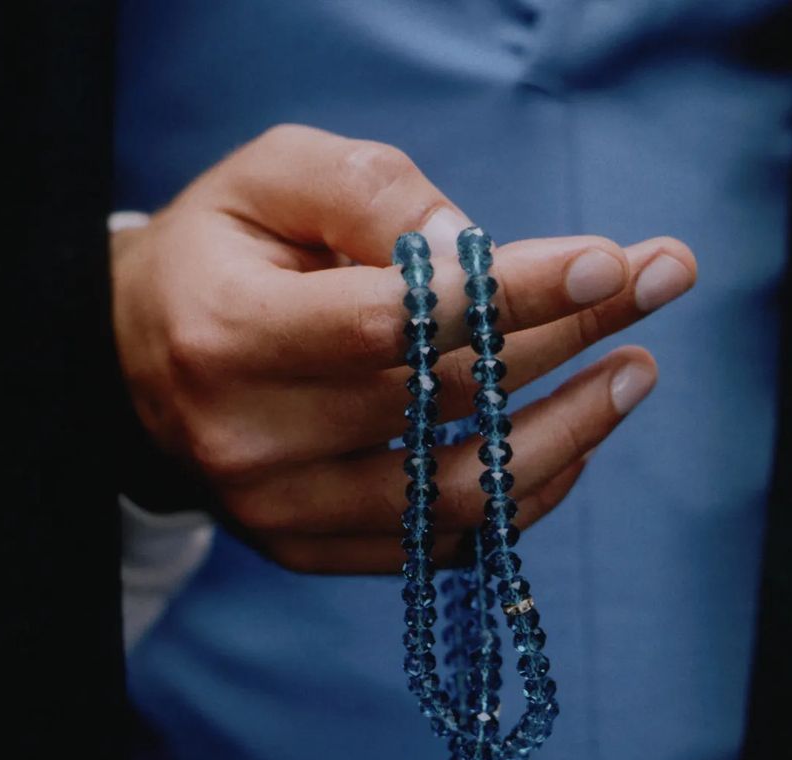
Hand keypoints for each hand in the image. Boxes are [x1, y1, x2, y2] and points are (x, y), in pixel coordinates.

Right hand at [111, 124, 695, 571]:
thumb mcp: (267, 179)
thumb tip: (476, 251)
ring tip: (634, 374)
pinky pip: (437, 543)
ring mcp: (279, 510)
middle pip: (441, 399)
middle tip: (657, 285)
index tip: (610, 264)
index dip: (510, 296)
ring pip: (453, 492)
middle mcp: (250, 439)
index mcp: (229, 334)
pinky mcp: (305, 549)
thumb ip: (366, 192)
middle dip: (564, 338)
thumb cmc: (215, 257)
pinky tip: (571, 445)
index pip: (393, 322)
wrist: (134, 364)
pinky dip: (518, 498)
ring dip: (565, 437)